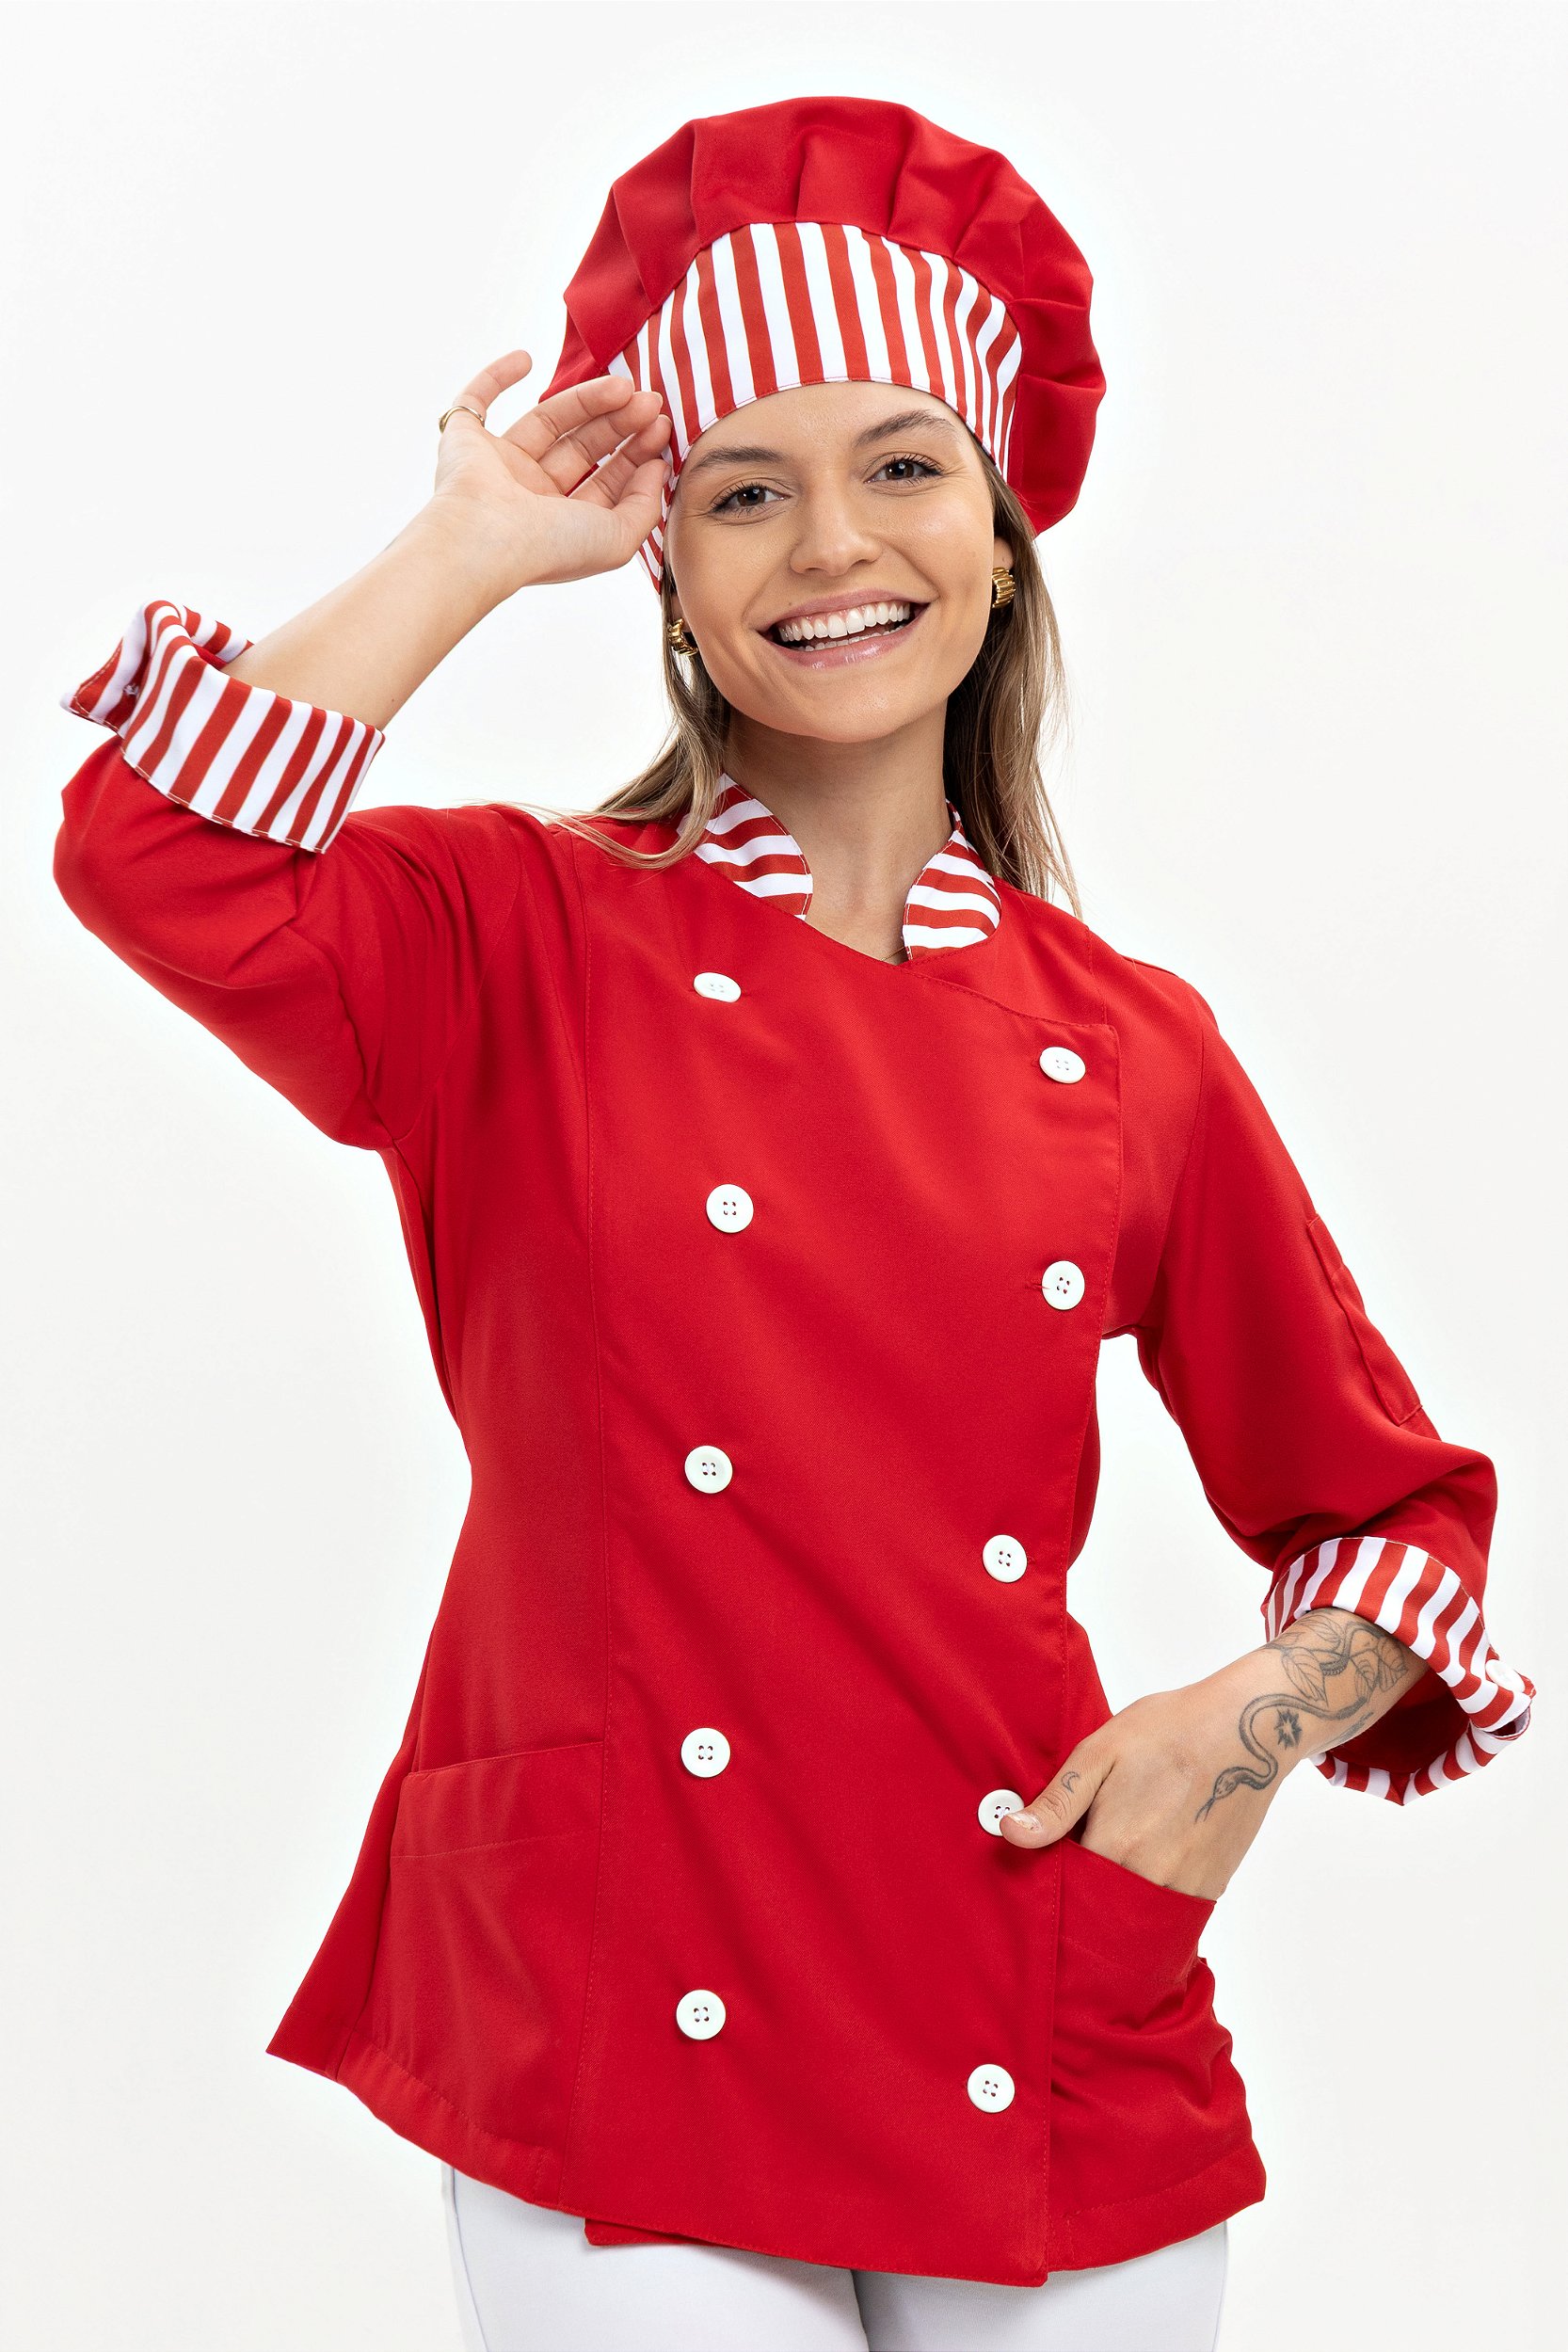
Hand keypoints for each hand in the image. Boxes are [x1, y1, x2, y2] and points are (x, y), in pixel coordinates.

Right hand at [428, 349, 672, 593]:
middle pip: (582, 448)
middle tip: (650, 400)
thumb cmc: (550, 548)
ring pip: (546, 420)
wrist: (485, 539)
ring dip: (586, 398)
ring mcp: (497, 467)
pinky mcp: (464, 441)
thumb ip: (644, 506)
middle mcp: (530, 496)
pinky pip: (475, 400)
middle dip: (619, 423)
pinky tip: (526, 357)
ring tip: (624, 385)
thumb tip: (655, 468)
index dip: (636, 453)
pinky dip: (496, 376)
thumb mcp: (619, 538)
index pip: (605, 482)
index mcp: (563, 523)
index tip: (661, 427)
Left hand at [998, 1608, 1421, 1898]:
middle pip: (1099, 1910)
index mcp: (1115, 1844)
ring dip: (1117, 1899)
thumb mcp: (1101, 1751)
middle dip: (1083, 1896)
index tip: (1050, 1858)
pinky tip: (1148, 1863)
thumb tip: (1011, 1834)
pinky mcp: (1211, 1887)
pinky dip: (1151, 1899)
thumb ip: (1057, 1802)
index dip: (1051, 1877)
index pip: (1064, 1889)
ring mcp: (1185, 1888)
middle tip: (1084, 1856)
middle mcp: (1150, 1877)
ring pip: (1134, 1915)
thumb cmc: (1169, 1729)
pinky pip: (1169, 1912)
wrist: (1247, 1728)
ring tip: (1117, 1856)